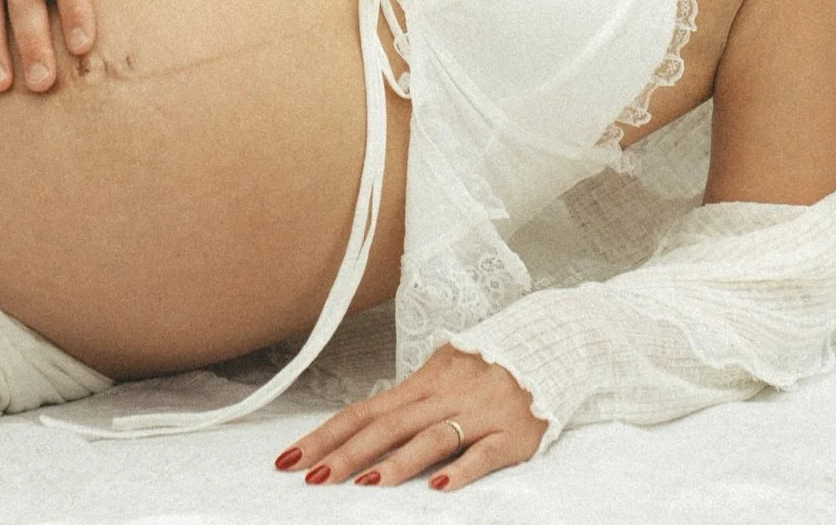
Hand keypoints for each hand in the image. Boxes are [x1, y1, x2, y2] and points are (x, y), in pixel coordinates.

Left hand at [274, 345, 546, 491]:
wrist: (544, 347)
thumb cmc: (485, 368)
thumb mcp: (440, 375)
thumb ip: (407, 402)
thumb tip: (365, 424)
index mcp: (422, 384)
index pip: (365, 410)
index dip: (327, 435)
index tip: (291, 457)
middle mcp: (443, 398)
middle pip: (388, 426)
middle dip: (347, 453)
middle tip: (312, 478)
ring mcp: (476, 416)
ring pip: (430, 438)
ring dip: (397, 461)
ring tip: (365, 483)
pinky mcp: (510, 436)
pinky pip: (482, 454)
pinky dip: (460, 470)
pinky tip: (439, 487)